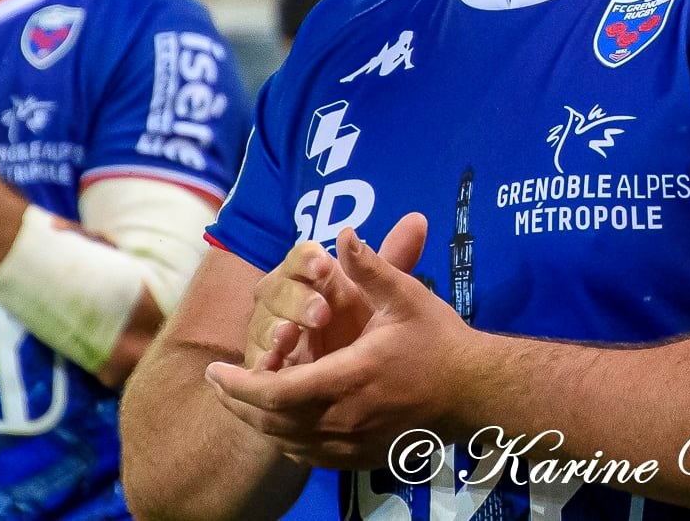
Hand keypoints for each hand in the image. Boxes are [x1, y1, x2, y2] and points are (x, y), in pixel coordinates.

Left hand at [208, 221, 478, 467]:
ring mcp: (353, 443)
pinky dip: (285, 439)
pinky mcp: (362, 456)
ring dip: (258, 421)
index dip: (239, 385)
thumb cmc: (439, 340)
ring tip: (240, 398)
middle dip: (238, 403)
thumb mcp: (406, 296)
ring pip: (287, 443)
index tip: (214, 370)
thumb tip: (343, 233)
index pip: (278, 392)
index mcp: (350, 378)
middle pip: (272, 423)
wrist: (475, 391)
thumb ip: (372, 266)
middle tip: (217, 382)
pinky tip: (279, 422)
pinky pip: (310, 456)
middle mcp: (346, 418)